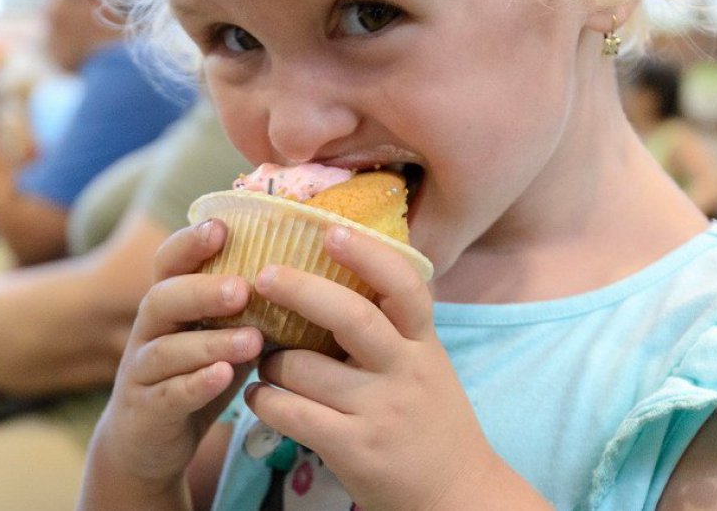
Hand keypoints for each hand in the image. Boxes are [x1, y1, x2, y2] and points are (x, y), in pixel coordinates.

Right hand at [87, 219, 263, 492]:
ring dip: (211, 342)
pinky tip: (223, 376)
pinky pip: (169, 394)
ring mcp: (142, 372)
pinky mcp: (147, 412)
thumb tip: (307, 270)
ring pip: (167, 350)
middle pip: (162, 298)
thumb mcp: (221, 334)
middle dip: (202, 290)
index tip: (221, 227)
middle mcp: (150, 331)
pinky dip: (196, 384)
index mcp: (170, 303)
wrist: (148, 446)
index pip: (169, 263)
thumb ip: (247, 306)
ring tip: (253, 340)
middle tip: (243, 288)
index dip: (189, 242)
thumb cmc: (197, 374)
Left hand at [246, 226, 500, 510]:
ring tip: (264, 363)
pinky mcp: (354, 449)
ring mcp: (380, 411)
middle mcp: (406, 371)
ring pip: (304, 368)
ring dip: (270, 361)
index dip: (368, 254)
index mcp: (425, 344)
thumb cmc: (432, 421)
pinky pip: (291, 413)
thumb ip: (395, 329)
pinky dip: (264, 400)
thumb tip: (340, 275)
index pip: (405, 287)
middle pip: (351, 316)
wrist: (456, 494)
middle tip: (264, 275)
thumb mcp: (428, 365)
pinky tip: (260, 397)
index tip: (331, 230)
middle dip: (301, 289)